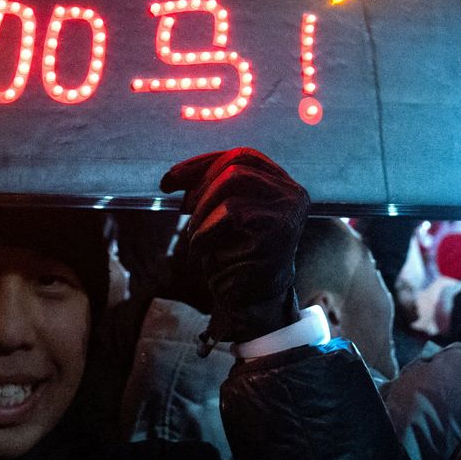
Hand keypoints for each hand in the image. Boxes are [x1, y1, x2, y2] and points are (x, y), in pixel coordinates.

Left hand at [159, 148, 307, 344]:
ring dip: (203, 208)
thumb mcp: (220, 216)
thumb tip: (176, 176)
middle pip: (236, 164)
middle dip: (200, 185)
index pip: (242, 156)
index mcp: (280, 184)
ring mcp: (288, 209)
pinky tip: (202, 250)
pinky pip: (231, 212)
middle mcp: (291, 192)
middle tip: (183, 211)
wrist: (251, 303)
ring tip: (196, 236)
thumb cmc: (234, 257)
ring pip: (233, 181)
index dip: (202, 163)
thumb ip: (210, 190)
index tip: (169, 180)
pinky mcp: (278, 229)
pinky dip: (206, 230)